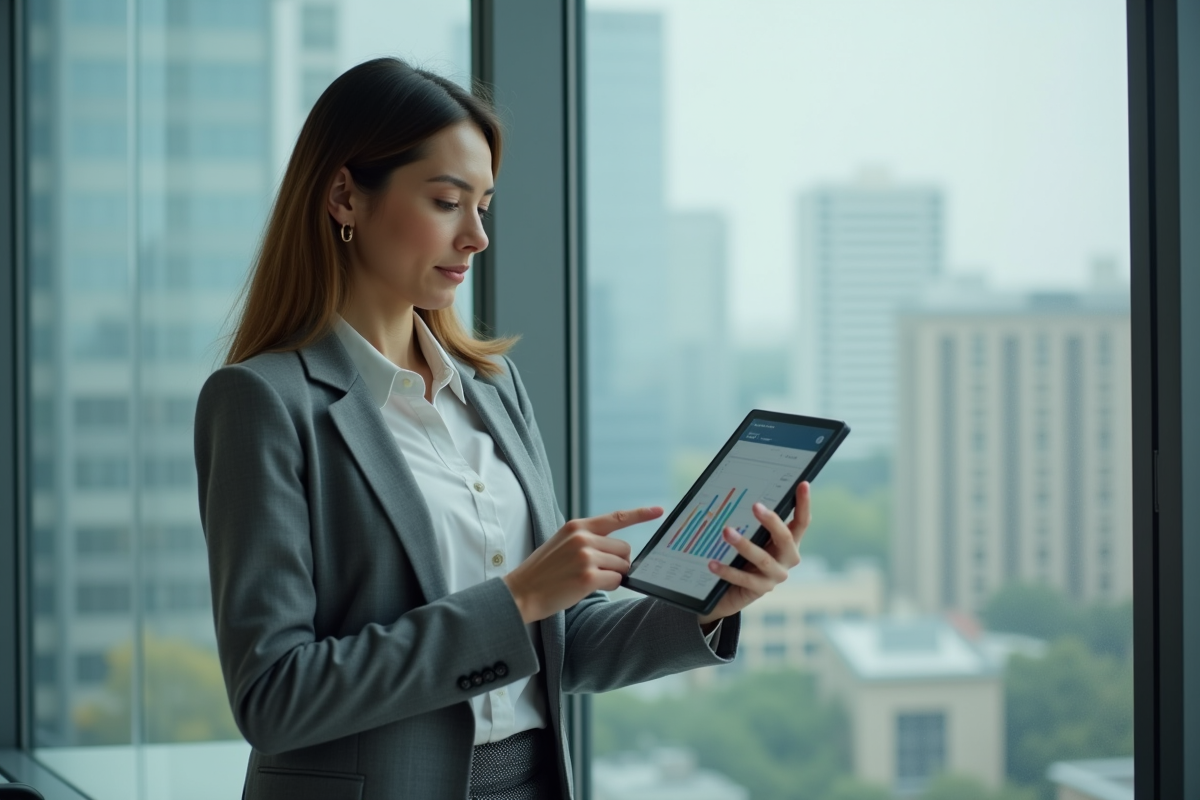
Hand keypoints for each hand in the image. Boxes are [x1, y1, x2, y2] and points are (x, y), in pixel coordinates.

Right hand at [503, 506, 662, 622]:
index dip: (641, 514)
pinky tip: (586, 588)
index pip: (616, 517)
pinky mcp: (587, 577)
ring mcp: (585, 556)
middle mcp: (583, 537)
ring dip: (612, 576)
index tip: (659, 510)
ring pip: (622, 566)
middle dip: (618, 562)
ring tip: (586, 579)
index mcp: (577, 526)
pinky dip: (608, 586)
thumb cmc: (543, 572)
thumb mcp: (562, 544)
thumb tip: (620, 550)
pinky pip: (615, 581)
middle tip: (597, 571)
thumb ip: (587, 539)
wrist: (520, 592)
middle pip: (625, 548)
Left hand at [697, 481, 810, 626]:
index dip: (803, 504)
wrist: (732, 592)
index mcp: (789, 542)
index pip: (802, 522)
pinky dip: (727, 570)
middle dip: (771, 521)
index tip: (803, 484)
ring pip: (762, 559)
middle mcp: (787, 558)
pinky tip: (712, 563)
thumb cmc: (742, 557)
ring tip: (726, 531)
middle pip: (785, 538)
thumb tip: (740, 494)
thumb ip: (752, 523)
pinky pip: (743, 579)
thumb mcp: (751, 538)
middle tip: (755, 506)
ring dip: (743, 544)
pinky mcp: (761, 589)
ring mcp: (776, 576)